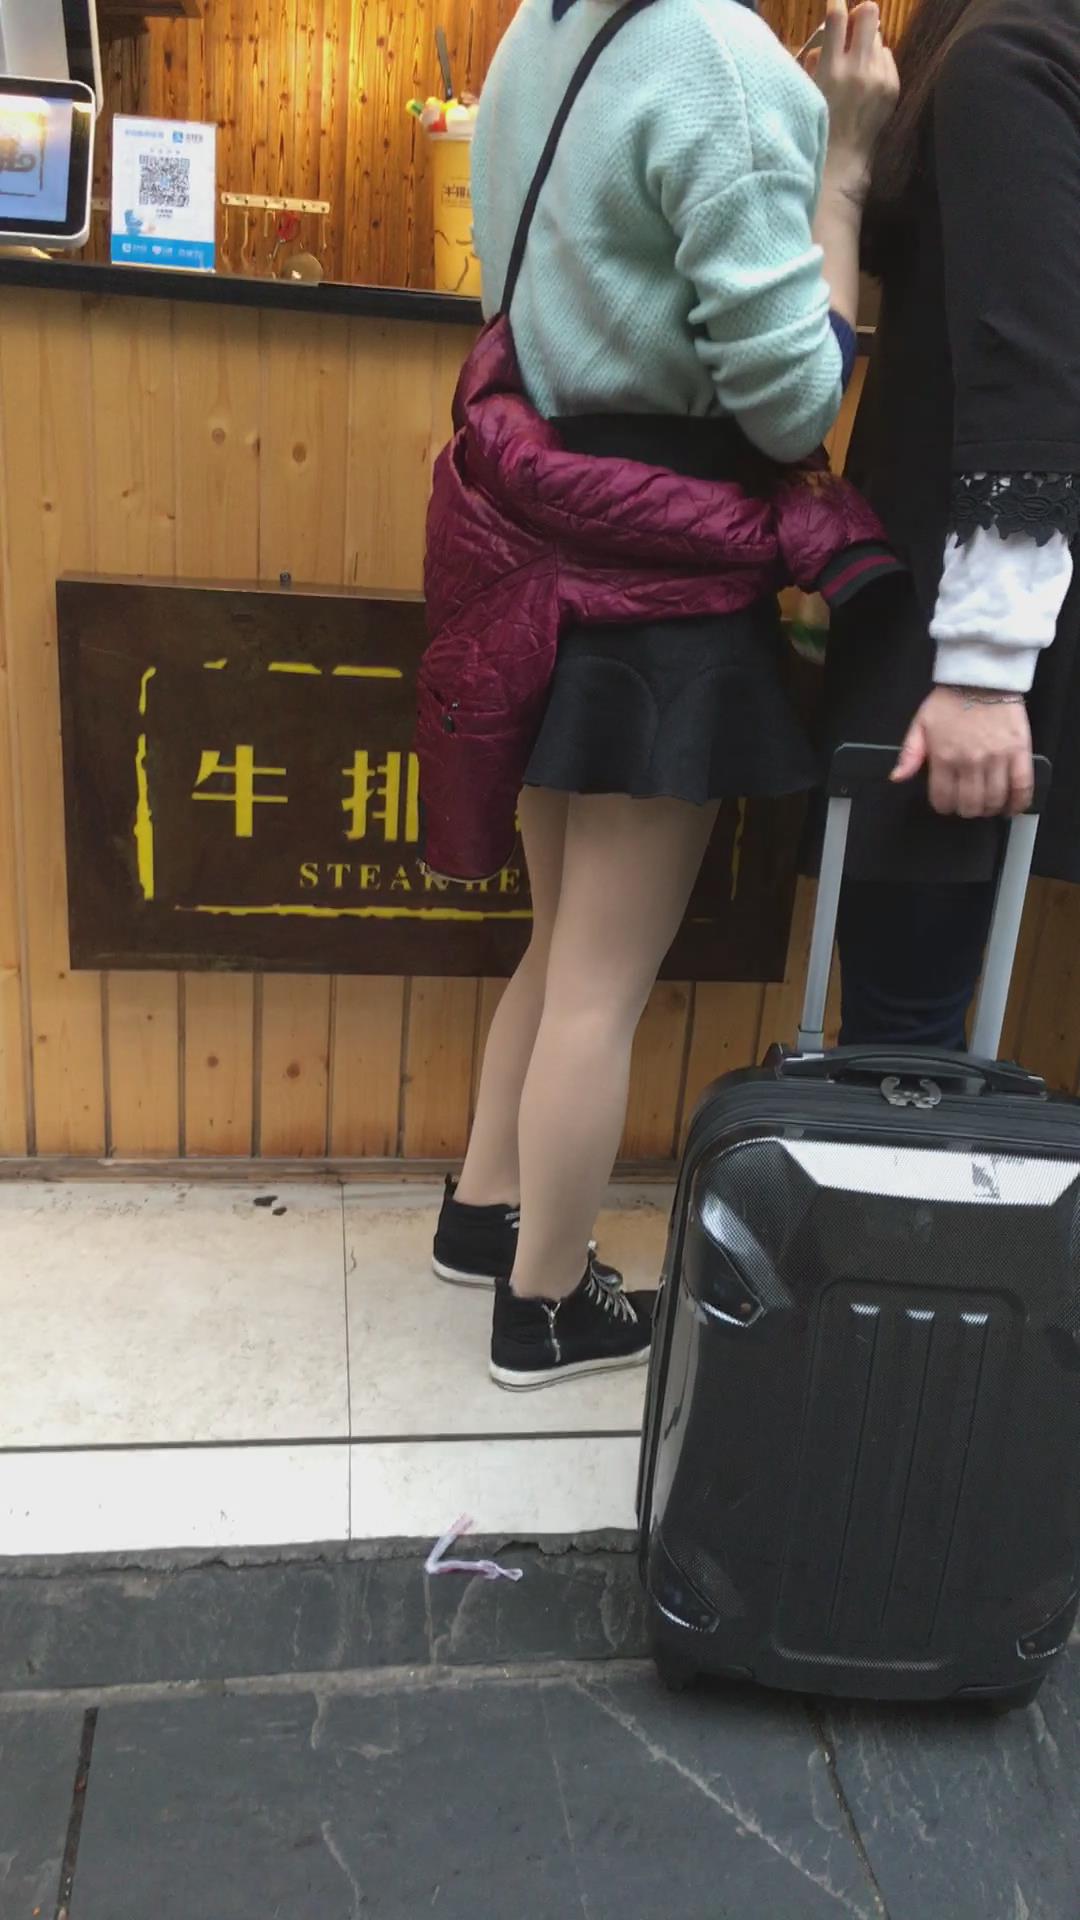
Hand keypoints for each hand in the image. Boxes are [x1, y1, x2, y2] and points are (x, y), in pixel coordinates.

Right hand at [810, 0, 899, 186]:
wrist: (842, 161)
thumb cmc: (817, 127)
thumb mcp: (808, 91)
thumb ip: (816, 60)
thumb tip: (826, 37)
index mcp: (831, 69)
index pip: (836, 17)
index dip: (835, 3)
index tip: (834, 2)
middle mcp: (858, 68)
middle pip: (869, 13)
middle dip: (859, 14)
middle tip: (852, 25)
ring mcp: (878, 78)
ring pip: (878, 37)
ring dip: (866, 42)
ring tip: (856, 63)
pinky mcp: (892, 87)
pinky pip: (887, 57)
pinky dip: (877, 61)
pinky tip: (867, 79)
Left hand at [891, 686, 1033, 817]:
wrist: (982, 677)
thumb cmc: (950, 700)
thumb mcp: (921, 723)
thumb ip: (909, 754)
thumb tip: (897, 778)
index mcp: (944, 757)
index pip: (943, 799)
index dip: (944, 806)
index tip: (947, 803)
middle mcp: (970, 762)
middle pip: (970, 804)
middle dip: (966, 810)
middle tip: (967, 804)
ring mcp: (997, 759)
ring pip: (994, 800)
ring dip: (989, 809)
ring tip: (986, 805)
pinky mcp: (1019, 752)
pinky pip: (1021, 786)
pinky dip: (1018, 802)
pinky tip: (1011, 807)